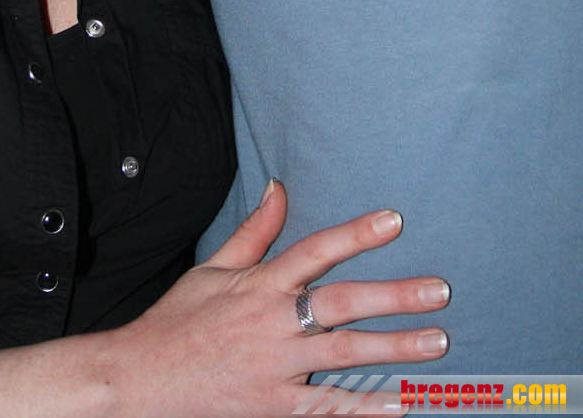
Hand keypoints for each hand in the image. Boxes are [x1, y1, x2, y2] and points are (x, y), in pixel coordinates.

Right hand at [107, 180, 448, 416]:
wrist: (143, 379)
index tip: (394, 221)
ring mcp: (276, 368)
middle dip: (394, 296)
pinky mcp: (275, 406)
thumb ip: (255, 232)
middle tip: (439, 291)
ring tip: (437, 341)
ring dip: (395, 348)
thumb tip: (279, 188)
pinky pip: (328, 409)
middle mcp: (273, 323)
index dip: (355, 234)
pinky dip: (366, 408)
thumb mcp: (213, 268)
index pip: (316, 251)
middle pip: (342, 304)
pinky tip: (401, 404)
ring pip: (345, 355)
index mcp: (260, 284)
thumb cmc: (178, 319)